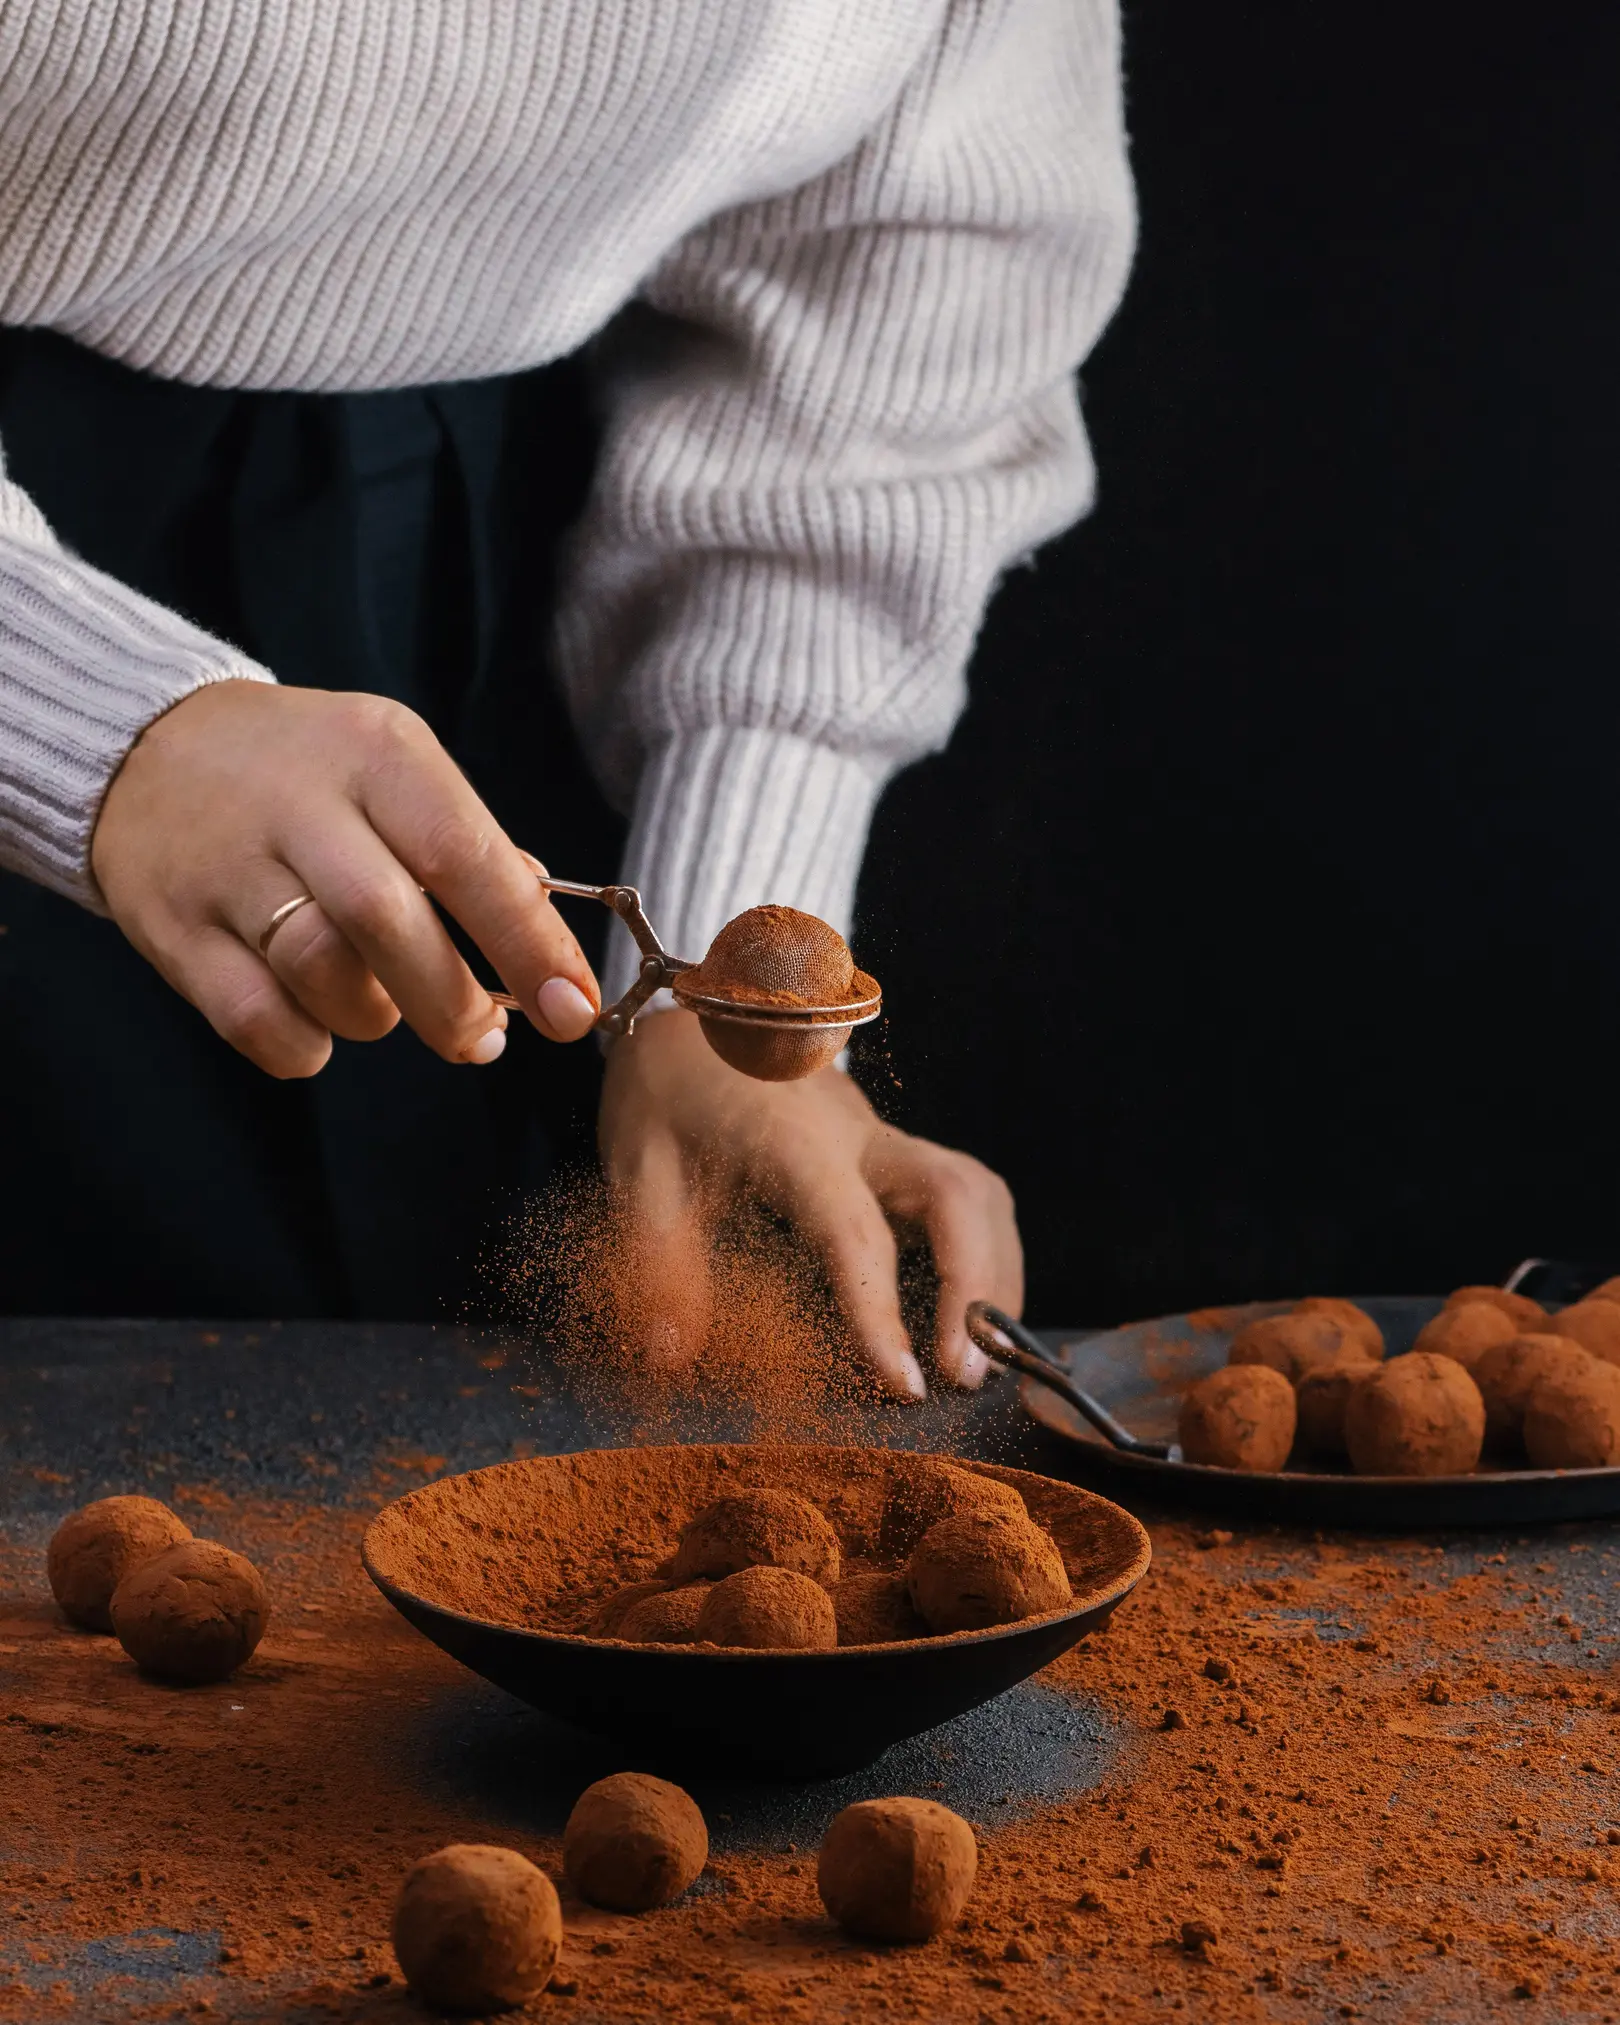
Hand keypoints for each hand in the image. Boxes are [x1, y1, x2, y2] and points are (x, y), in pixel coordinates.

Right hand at [91, 681, 600, 1076]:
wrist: (145, 744)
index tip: (572, 1007)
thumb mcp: (394, 768)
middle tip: (483, 1040)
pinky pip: (253, 1017)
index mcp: (376, 754)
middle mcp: (298, 801)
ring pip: (321, 972)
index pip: (465, 854)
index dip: (528, 942)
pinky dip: (302, 1043)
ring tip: (385, 1005)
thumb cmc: (307, 773)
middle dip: (454, 1002)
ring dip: (374, 1016)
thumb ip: (469, 850)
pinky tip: (318, 1022)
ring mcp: (226, 865)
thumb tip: (546, 944)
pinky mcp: (171, 925)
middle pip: (388, 920)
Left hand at [597, 1009, 1023, 1396]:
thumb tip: (671, 1353)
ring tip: (978, 1355)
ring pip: (977, 1189)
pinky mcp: (887, 1145)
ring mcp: (881, 1135)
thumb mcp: (637, 1164)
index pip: (857, 1234)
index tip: (906, 1386)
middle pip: (960, 1195)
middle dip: (981, 1287)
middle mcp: (857, 1133)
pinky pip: (963, 1192)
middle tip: (966, 1377)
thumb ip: (658, 1258)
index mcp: (795, 1142)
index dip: (885, 1314)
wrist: (691, 1001)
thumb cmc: (663, 1084)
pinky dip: (981, 1252)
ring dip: (995, 1272)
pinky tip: (963, 1308)